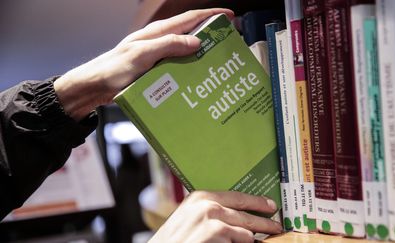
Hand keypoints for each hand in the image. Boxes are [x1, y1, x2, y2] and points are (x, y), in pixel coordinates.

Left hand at [53, 8, 233, 120]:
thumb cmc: (113, 70)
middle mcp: (157, 41)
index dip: (210, 15)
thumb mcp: (142, 56)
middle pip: (189, 32)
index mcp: (156, 33)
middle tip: (227, 41)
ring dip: (200, 52)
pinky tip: (195, 77)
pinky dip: (189, 66)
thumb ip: (168, 46)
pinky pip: (176, 63)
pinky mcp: (152, 68)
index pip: (188, 18)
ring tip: (216, 60)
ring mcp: (155, 55)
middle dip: (209, 33)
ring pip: (184, 49)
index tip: (229, 17)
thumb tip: (196, 42)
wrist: (94, 86)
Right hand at [149, 191, 282, 242]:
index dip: (255, 201)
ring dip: (253, 236)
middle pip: (244, 211)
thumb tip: (234, 215)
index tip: (270, 205)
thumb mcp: (189, 220)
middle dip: (263, 220)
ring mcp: (210, 218)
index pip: (236, 196)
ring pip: (245, 229)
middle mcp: (205, 204)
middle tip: (277, 225)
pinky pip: (240, 239)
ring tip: (262, 236)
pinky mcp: (213, 232)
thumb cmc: (173, 241)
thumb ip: (208, 214)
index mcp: (199, 197)